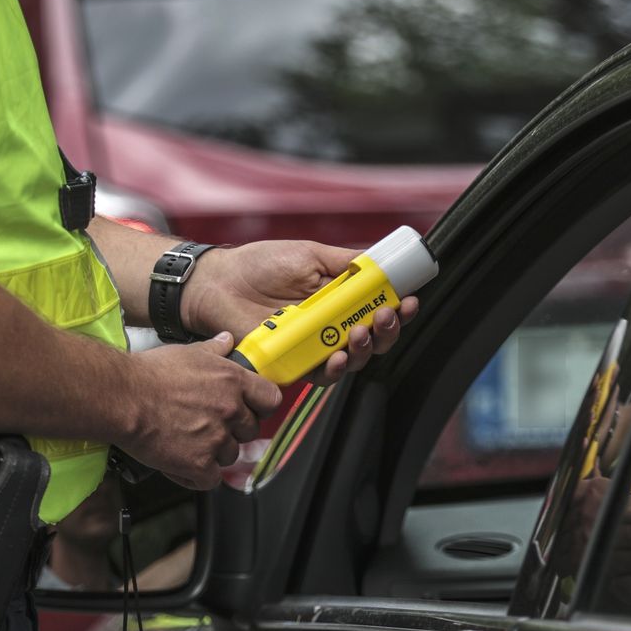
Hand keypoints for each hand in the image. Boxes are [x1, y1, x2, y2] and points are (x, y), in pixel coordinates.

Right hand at [121, 332, 281, 488]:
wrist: (122, 397)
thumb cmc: (150, 373)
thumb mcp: (188, 352)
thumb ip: (215, 349)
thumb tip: (227, 340)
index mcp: (233, 381)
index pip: (271, 399)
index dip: (260, 407)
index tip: (250, 410)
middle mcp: (230, 410)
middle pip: (250, 431)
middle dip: (233, 431)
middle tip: (207, 426)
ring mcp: (216, 438)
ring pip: (230, 456)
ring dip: (214, 453)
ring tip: (189, 442)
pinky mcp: (198, 463)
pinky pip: (210, 479)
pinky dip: (197, 475)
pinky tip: (181, 463)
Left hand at [183, 240, 418, 383]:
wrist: (220, 282)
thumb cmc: (260, 265)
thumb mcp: (310, 255)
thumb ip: (346, 263)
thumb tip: (380, 264)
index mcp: (340, 299)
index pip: (379, 309)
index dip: (399, 309)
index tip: (410, 300)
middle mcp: (332, 326)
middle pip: (374, 339)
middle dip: (388, 331)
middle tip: (386, 316)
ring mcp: (314, 347)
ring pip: (354, 359)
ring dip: (366, 348)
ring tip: (362, 332)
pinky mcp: (294, 364)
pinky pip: (322, 375)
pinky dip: (336, 369)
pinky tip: (339, 356)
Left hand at [603, 478, 630, 614]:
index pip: (618, 505)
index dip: (606, 513)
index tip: (604, 521)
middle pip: (608, 534)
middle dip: (604, 541)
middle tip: (607, 548)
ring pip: (610, 560)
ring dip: (610, 565)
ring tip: (616, 568)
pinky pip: (621, 586)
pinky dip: (620, 588)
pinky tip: (627, 586)